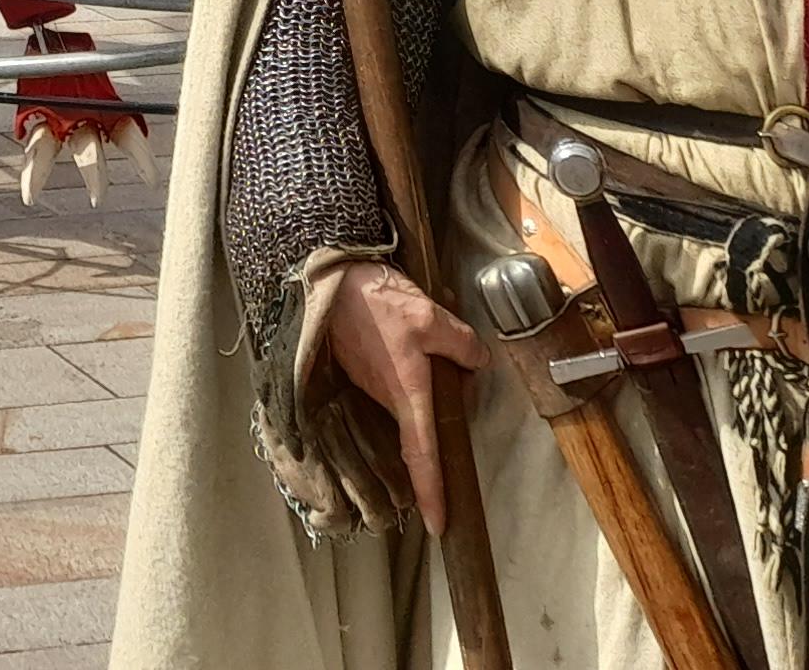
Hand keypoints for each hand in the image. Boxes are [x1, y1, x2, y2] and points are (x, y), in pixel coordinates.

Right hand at [321, 259, 487, 533]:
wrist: (329, 281)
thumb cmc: (378, 303)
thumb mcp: (431, 317)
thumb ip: (461, 344)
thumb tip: (479, 362)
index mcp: (407, 395)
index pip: (422, 457)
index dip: (431, 494)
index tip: (438, 527)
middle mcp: (386, 399)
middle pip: (421, 428)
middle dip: (443, 416)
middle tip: (461, 379)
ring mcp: (372, 385)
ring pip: (411, 400)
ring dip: (426, 385)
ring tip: (436, 343)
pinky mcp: (363, 369)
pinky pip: (396, 382)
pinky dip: (410, 371)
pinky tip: (410, 337)